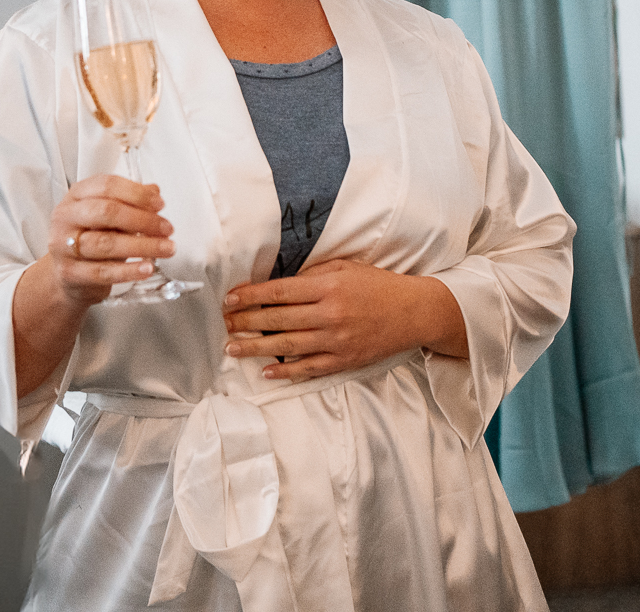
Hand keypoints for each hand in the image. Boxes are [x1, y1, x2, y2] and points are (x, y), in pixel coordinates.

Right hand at [47, 174, 176, 307]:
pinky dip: (128, 271)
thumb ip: (130, 202)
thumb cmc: (90, 237)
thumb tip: (154, 191)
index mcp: (77, 195)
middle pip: (106, 212)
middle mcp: (66, 217)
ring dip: (142, 246)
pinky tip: (147, 268)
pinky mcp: (69, 272)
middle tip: (166, 228)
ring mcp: (63, 245)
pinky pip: (102, 272)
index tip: (160, 204)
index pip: (107, 186)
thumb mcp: (108, 215)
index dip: (137, 193)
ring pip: (106, 243)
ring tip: (166, 248)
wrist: (67, 273)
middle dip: (143, 220)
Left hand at [222, 259, 461, 381]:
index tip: (230, 299)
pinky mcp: (344, 359)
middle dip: (246, 321)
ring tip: (233, 348)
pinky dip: (286, 371)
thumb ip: (313, 274)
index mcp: (329, 286)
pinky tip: (267, 371)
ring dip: (256, 348)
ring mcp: (337, 340)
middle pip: (278, 319)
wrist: (414, 312)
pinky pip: (309, 368)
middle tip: (225, 324)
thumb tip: (279, 284)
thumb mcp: (346, 267)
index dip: (251, 296)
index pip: (280, 291)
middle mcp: (330, 314)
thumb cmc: (378, 285)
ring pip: (287, 346)